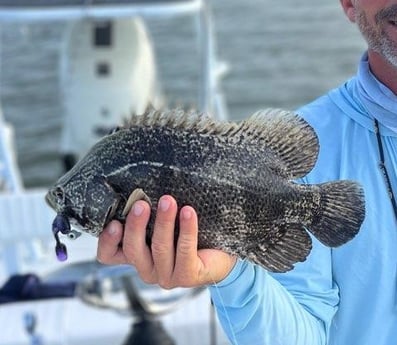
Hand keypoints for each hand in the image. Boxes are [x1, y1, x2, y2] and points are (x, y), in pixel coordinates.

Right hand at [97, 195, 236, 287]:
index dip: (107, 241)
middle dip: (136, 226)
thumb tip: (140, 189)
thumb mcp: (163, 222)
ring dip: (163, 222)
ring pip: (160, 248)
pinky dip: (186, 229)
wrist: (221, 253)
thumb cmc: (187, 233)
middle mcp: (148, 269)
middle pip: (133, 250)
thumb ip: (149, 214)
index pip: (109, 255)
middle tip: (142, 204)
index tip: (114, 222)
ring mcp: (167, 276)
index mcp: (137, 255)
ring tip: (169, 201)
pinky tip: (188, 212)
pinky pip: (185, 251)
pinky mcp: (187, 276)